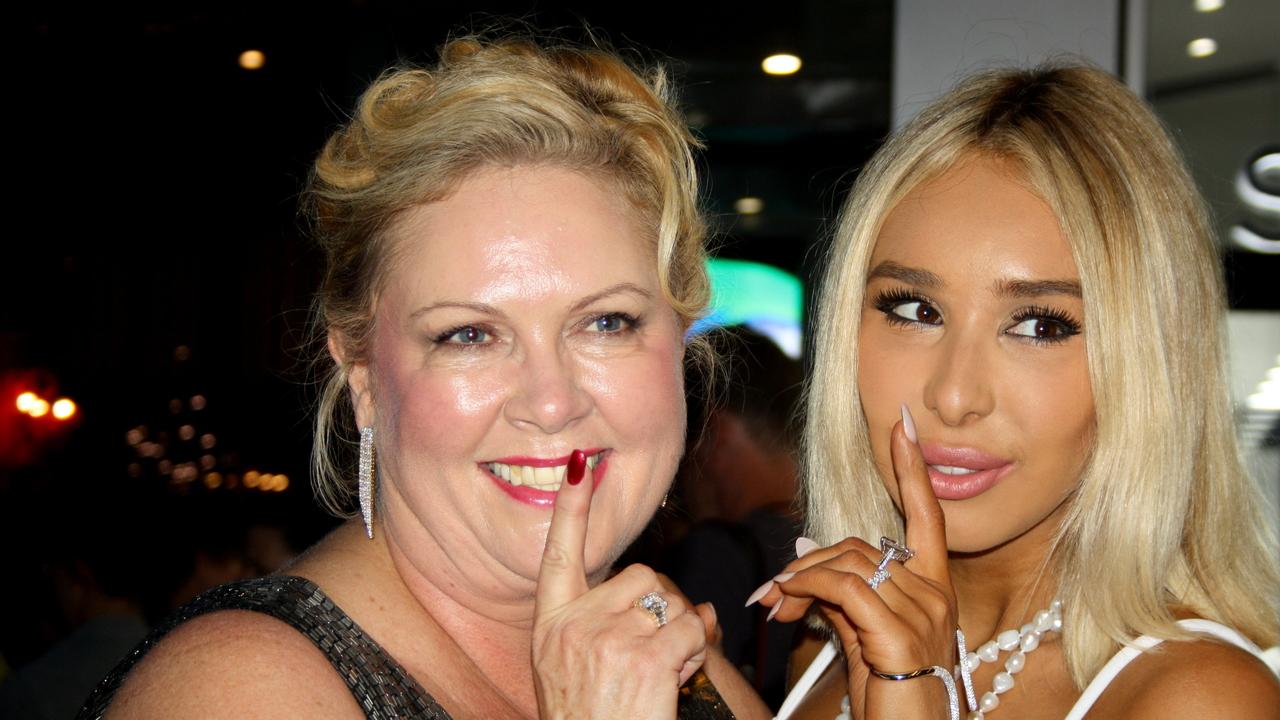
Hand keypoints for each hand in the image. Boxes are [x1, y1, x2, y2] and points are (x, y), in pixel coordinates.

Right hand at [532, 450, 708, 719]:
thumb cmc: (590, 719)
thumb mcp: (577, 672)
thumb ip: (611, 629)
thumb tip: (683, 602)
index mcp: (550, 625)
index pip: (558, 555)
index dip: (571, 509)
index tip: (578, 464)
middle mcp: (573, 625)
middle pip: (641, 576)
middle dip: (660, 606)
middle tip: (654, 651)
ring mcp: (607, 640)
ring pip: (672, 604)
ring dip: (681, 634)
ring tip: (661, 674)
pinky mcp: (643, 658)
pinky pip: (691, 630)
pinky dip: (697, 652)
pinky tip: (677, 679)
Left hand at [753, 409, 956, 719]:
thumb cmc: (891, 693)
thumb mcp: (863, 634)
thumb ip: (841, 589)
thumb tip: (806, 547)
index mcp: (934, 588)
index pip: (927, 515)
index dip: (914, 469)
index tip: (904, 424)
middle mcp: (935, 594)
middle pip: (859, 545)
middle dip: (806, 564)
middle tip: (771, 593)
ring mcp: (923, 612)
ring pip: (846, 563)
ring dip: (798, 578)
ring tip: (773, 605)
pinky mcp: (900, 633)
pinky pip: (843, 588)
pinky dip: (807, 587)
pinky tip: (787, 602)